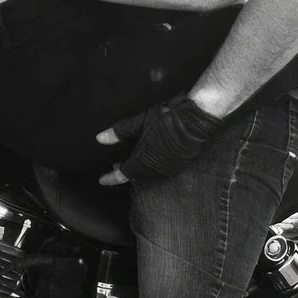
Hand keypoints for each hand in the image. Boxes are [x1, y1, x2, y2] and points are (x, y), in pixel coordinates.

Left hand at [95, 94, 226, 186]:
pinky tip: (151, 155)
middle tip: (116, 163)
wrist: (197, 117)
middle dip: (125, 170)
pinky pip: (161, 169)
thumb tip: (100, 138)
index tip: (102, 180)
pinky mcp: (180, 163)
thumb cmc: (167, 117)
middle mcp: (157, 168)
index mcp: (145, 159)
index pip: (124, 173)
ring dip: (139, 168)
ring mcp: (170, 167)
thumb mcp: (140, 121)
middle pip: (137, 174)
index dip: (111, 177)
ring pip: (150, 173)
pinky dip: (152, 165)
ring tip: (132, 158)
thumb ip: (120, 131)